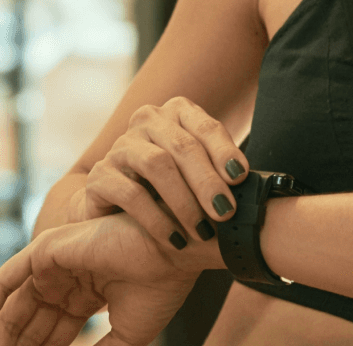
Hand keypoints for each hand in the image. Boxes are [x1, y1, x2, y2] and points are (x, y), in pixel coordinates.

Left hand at [0, 212, 206, 345]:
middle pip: (32, 321)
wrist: (173, 253)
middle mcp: (69, 278)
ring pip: (15, 305)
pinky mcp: (45, 250)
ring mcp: (55, 263)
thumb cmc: (160, 288)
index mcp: (89, 293)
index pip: (55, 331)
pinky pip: (5, 281)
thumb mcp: (126, 336)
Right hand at [76, 96, 249, 251]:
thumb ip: (221, 173)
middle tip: (226, 213)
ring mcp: (120, 147)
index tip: (241, 178)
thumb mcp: (199, 177)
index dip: (224, 151)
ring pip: (156, 164)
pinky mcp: (100, 175)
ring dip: (184, 200)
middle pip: (182, 145)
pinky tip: (174, 238)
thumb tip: (252, 188)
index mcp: (176, 113)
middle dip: (208, 181)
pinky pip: (130, 193)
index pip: (205, 126)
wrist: (120, 215)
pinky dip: (156, 219)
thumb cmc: (172, 193)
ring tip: (202, 231)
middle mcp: (146, 122)